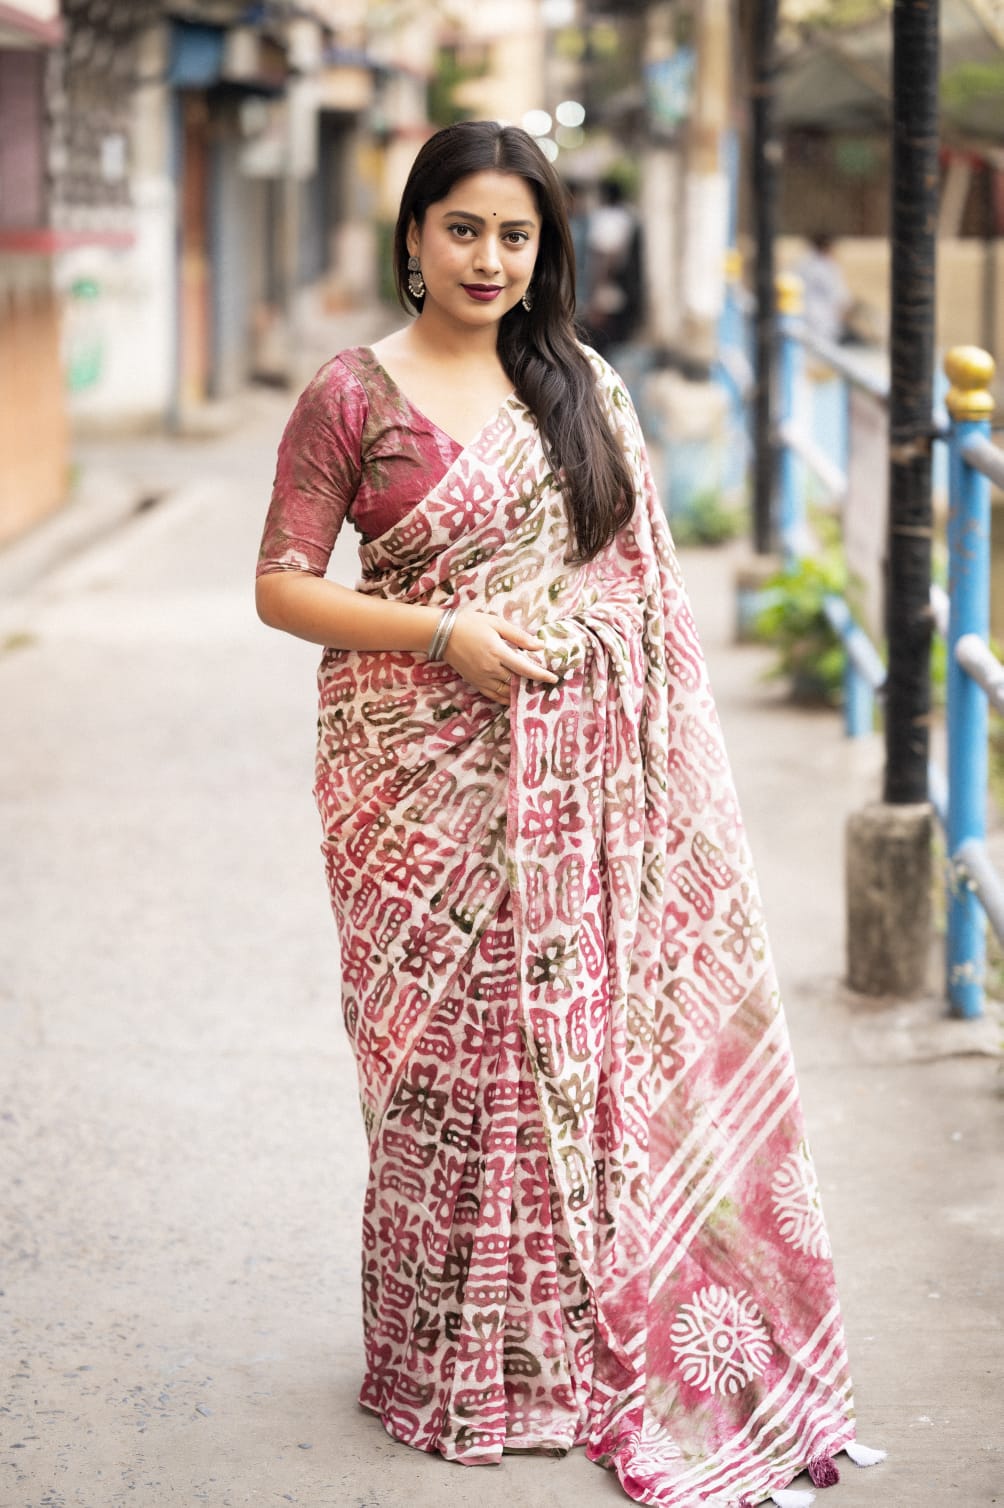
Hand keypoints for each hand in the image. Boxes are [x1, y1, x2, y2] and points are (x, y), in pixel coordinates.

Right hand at [443, 609, 558, 704]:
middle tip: (546, 684)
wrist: (443, 634)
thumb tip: (538, 645)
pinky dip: (506, 699)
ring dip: (520, 692)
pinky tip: (514, 697)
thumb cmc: (470, 624)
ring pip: (506, 692)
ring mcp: (482, 678)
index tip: (553, 678)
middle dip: (533, 683)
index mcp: (497, 652)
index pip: (524, 668)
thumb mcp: (496, 623)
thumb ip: (518, 636)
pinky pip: (494, 696)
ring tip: (533, 691)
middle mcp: (490, 668)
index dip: (540, 674)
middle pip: (517, 681)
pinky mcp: (475, 682)